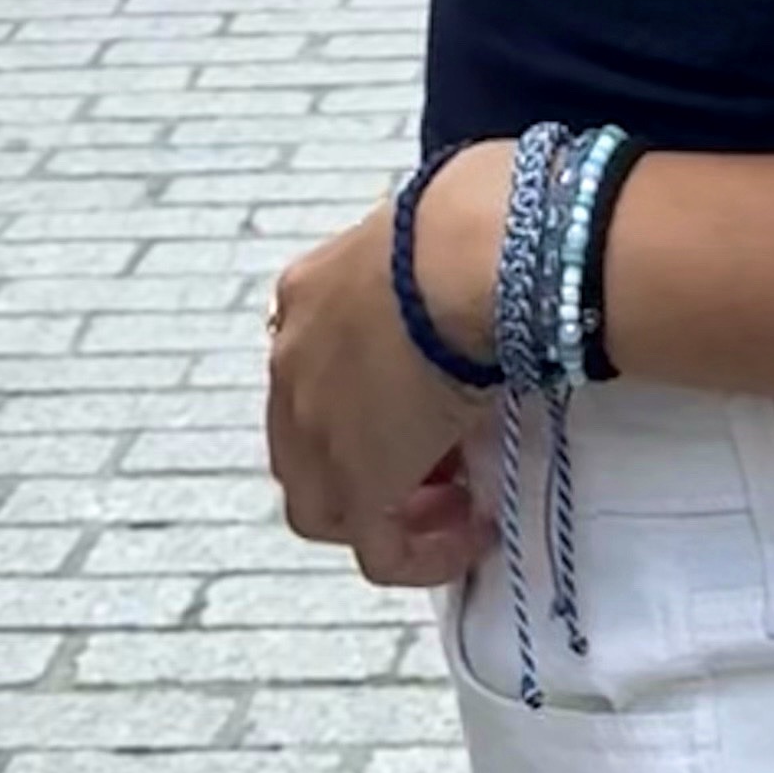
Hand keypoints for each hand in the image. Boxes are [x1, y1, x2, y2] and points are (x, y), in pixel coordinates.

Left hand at [267, 153, 500, 580]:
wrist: (467, 256)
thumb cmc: (471, 218)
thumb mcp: (433, 228)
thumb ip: (433, 262)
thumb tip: (481, 254)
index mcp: (307, 293)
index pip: (314, 367)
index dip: (366, 399)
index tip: (426, 404)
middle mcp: (292, 362)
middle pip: (306, 440)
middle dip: (368, 459)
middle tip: (439, 461)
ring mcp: (314, 427)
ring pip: (325, 503)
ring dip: (387, 510)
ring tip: (457, 505)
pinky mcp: (356, 483)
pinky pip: (378, 548)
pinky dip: (419, 554)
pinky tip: (471, 535)